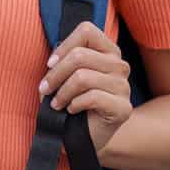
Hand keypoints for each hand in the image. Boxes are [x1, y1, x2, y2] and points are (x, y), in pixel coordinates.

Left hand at [36, 21, 131, 157]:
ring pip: (83, 77)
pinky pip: (92, 97)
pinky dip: (74, 103)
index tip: (49, 64)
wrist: (83, 138)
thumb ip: (63, 62)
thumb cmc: (71, 104)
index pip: (87, 31)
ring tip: (56, 104)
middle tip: (44, 90)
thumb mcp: (64, 78)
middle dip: (56, 74)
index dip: (64, 46)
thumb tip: (53, 60)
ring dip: (62, 92)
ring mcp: (124, 87)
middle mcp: (120, 66)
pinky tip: (71, 110)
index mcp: (107, 52)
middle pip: (80, 55)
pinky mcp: (123, 108)